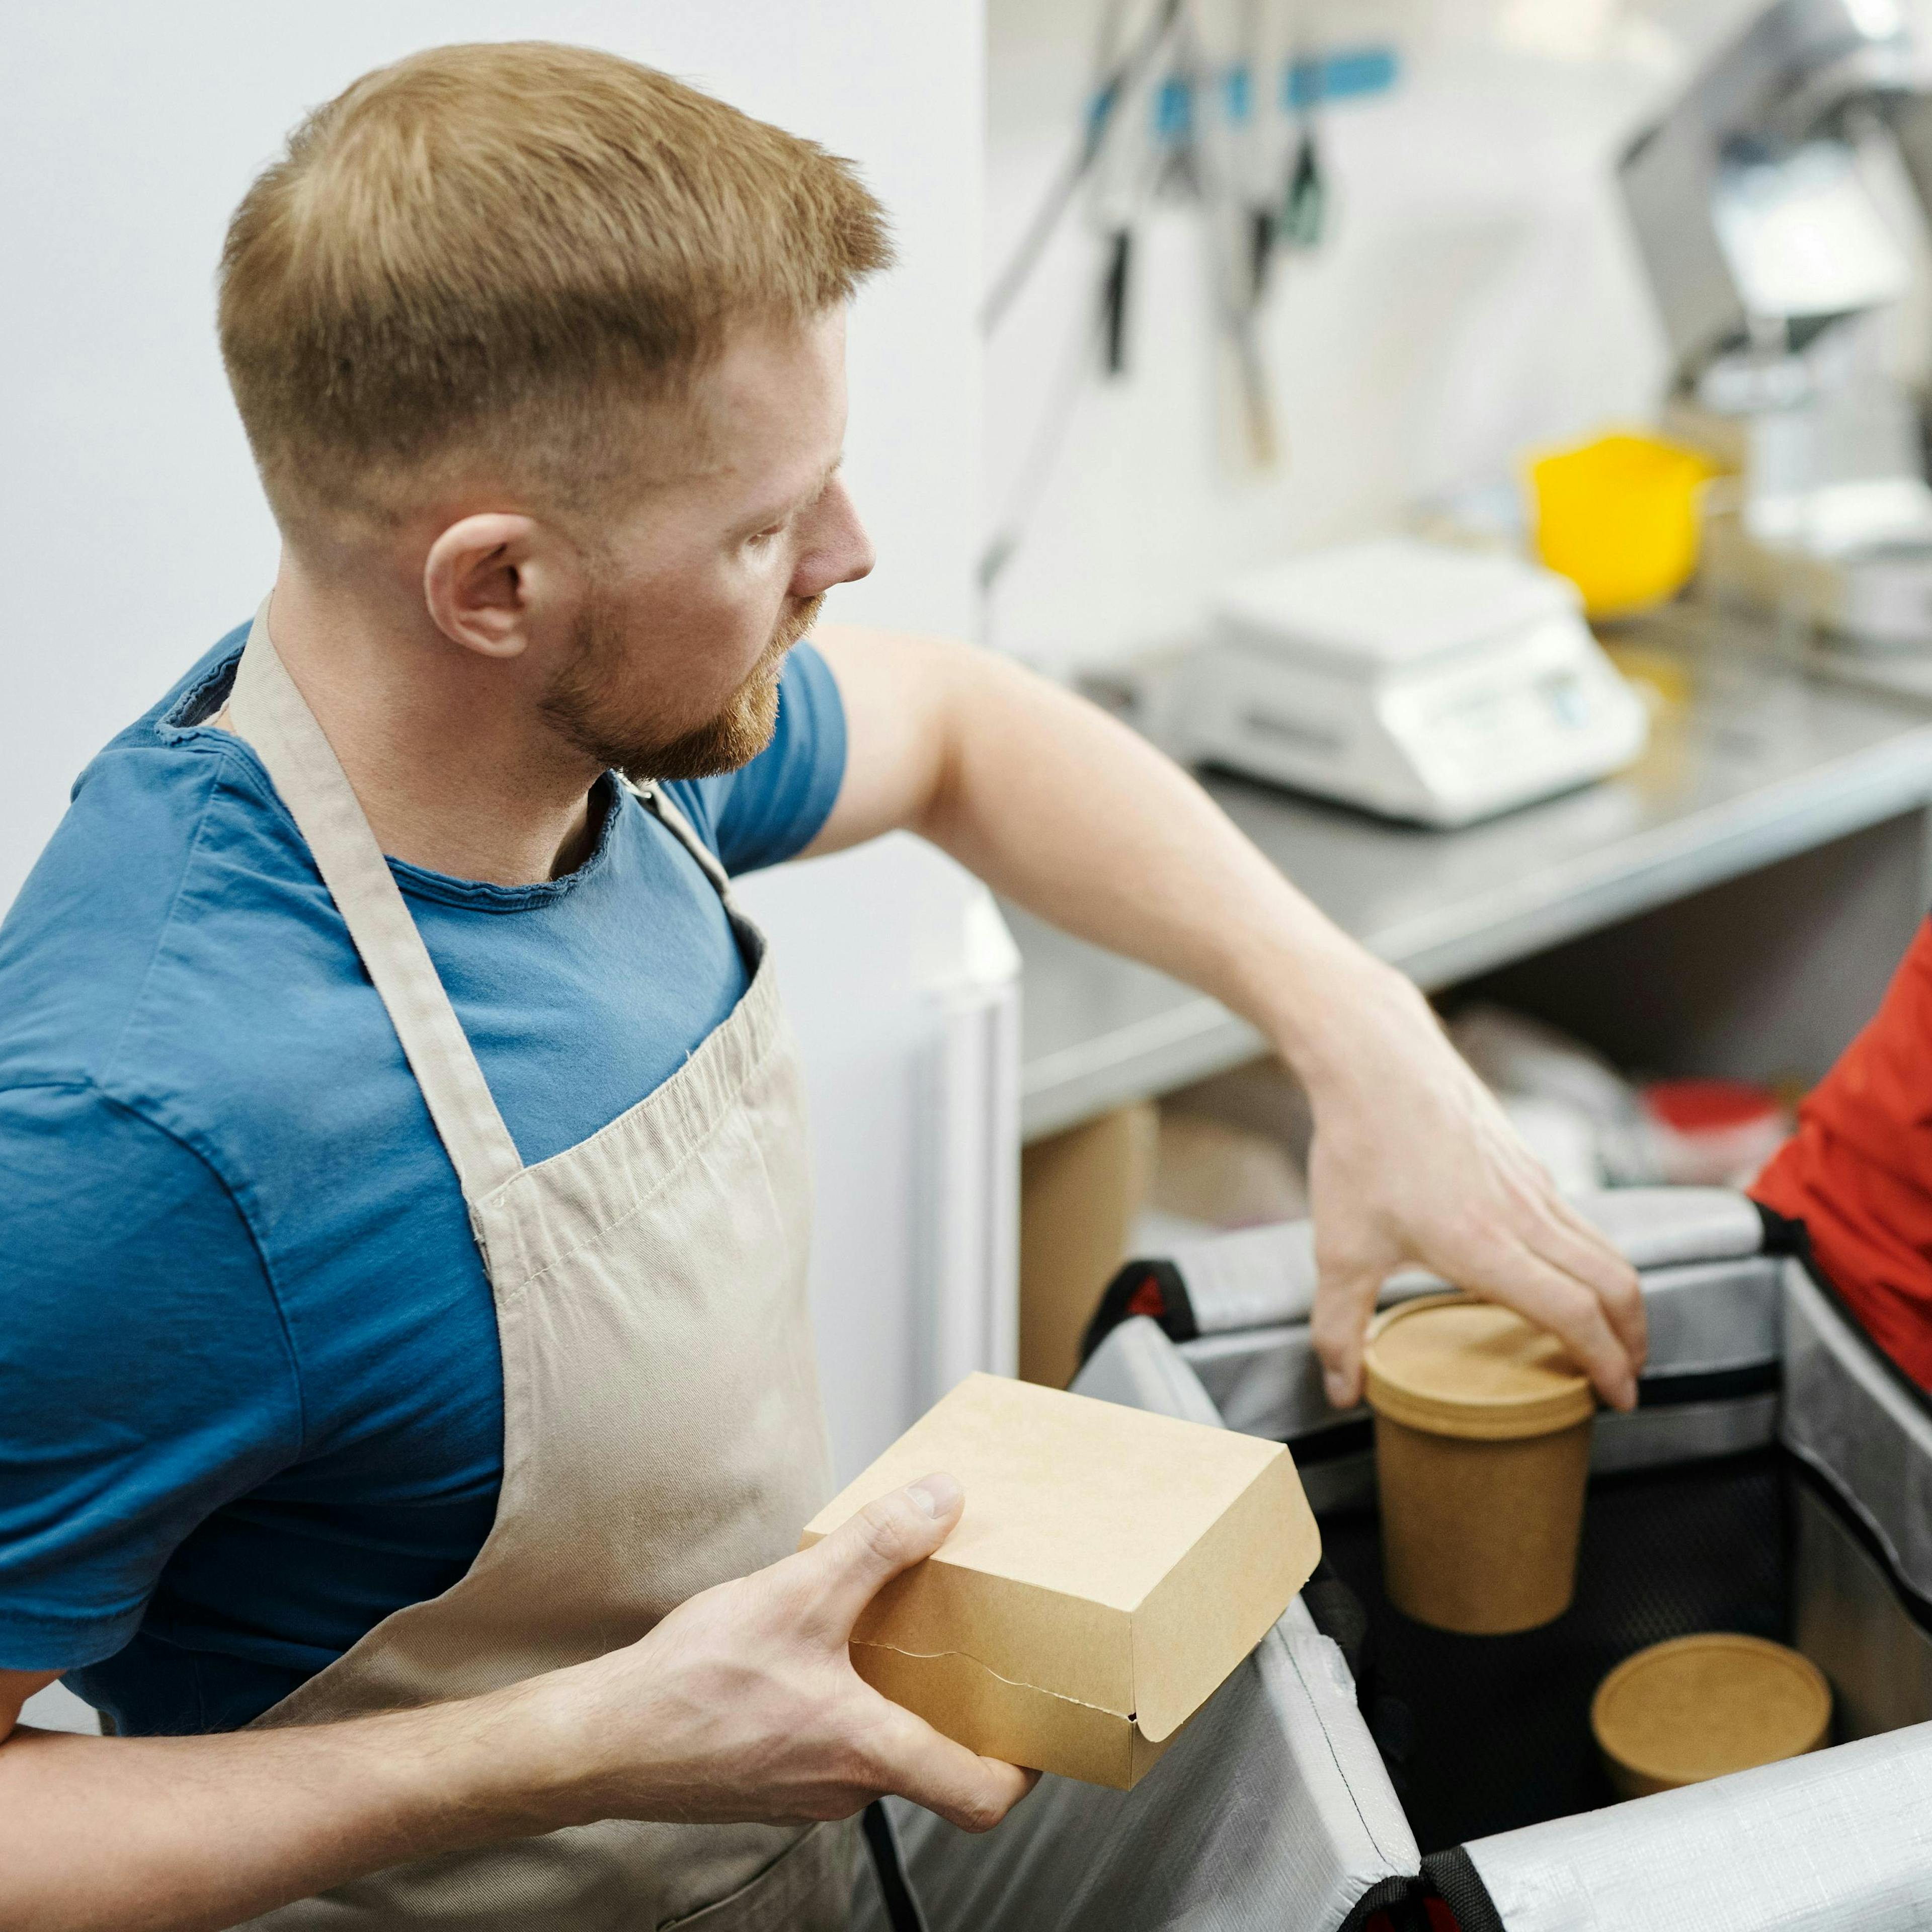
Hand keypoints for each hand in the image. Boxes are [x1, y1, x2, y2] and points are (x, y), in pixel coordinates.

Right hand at [541, 1474, 1036, 1831]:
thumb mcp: (798, 1595)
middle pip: (932, 1765)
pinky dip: (841, 1702)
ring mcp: (802, 1790)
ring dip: (891, 1699)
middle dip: (955, 1710)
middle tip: (972, 1653)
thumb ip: (877, 1546)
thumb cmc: (688, 1689)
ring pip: (875, 1750)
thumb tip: (943, 1501)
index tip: (1043, 1732)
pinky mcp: (765, 1778)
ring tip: (889, 1635)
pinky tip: (815, 1652)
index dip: (1024, 1771)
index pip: (981, 1798)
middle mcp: (843, 1787)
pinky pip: (828, 1744)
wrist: (599, 1741)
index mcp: (868, 1753)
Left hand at [1296, 966, 1644, 1411]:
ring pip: (1605, 1250)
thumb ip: (1340, 1328)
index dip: (1608, 1365)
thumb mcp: (1338, 1251)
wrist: (1375, 1061)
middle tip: (1625, 1379)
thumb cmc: (1358, 1151)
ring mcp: (1533, 1185)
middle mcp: (1525, 1215)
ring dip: (1621, 1300)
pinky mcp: (1528, 1164)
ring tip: (1608, 1336)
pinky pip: (1579, 1223)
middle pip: (1616, 1285)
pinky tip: (1564, 1277)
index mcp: (1486, 1245)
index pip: (1575, 1315)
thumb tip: (1343, 1392)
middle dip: (1634, 1340)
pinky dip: (1593, 1262)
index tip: (1619, 1399)